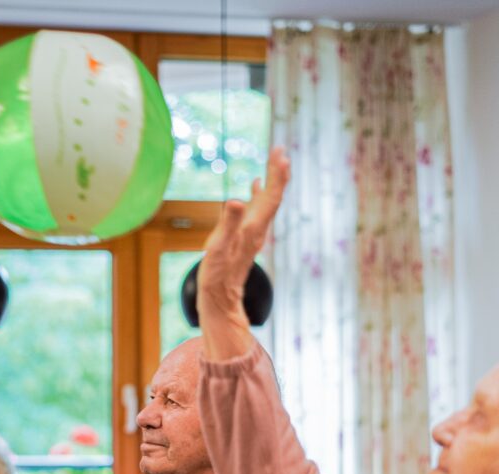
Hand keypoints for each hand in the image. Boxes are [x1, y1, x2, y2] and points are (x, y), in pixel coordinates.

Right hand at [195, 146, 290, 328]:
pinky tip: (255, 185)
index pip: (271, 198)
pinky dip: (258, 194)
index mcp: (253, 228)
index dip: (277, 176)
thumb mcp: (217, 248)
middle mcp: (257, 229)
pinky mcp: (245, 237)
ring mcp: (252, 233)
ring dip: (271, 181)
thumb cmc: (217, 275)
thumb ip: (228, 224)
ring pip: (267, 202)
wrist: (220, 299)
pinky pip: (257, 209)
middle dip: (278, 173)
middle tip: (280, 149)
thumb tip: (237, 200)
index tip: (281, 155)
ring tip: (274, 161)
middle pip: (273, 197)